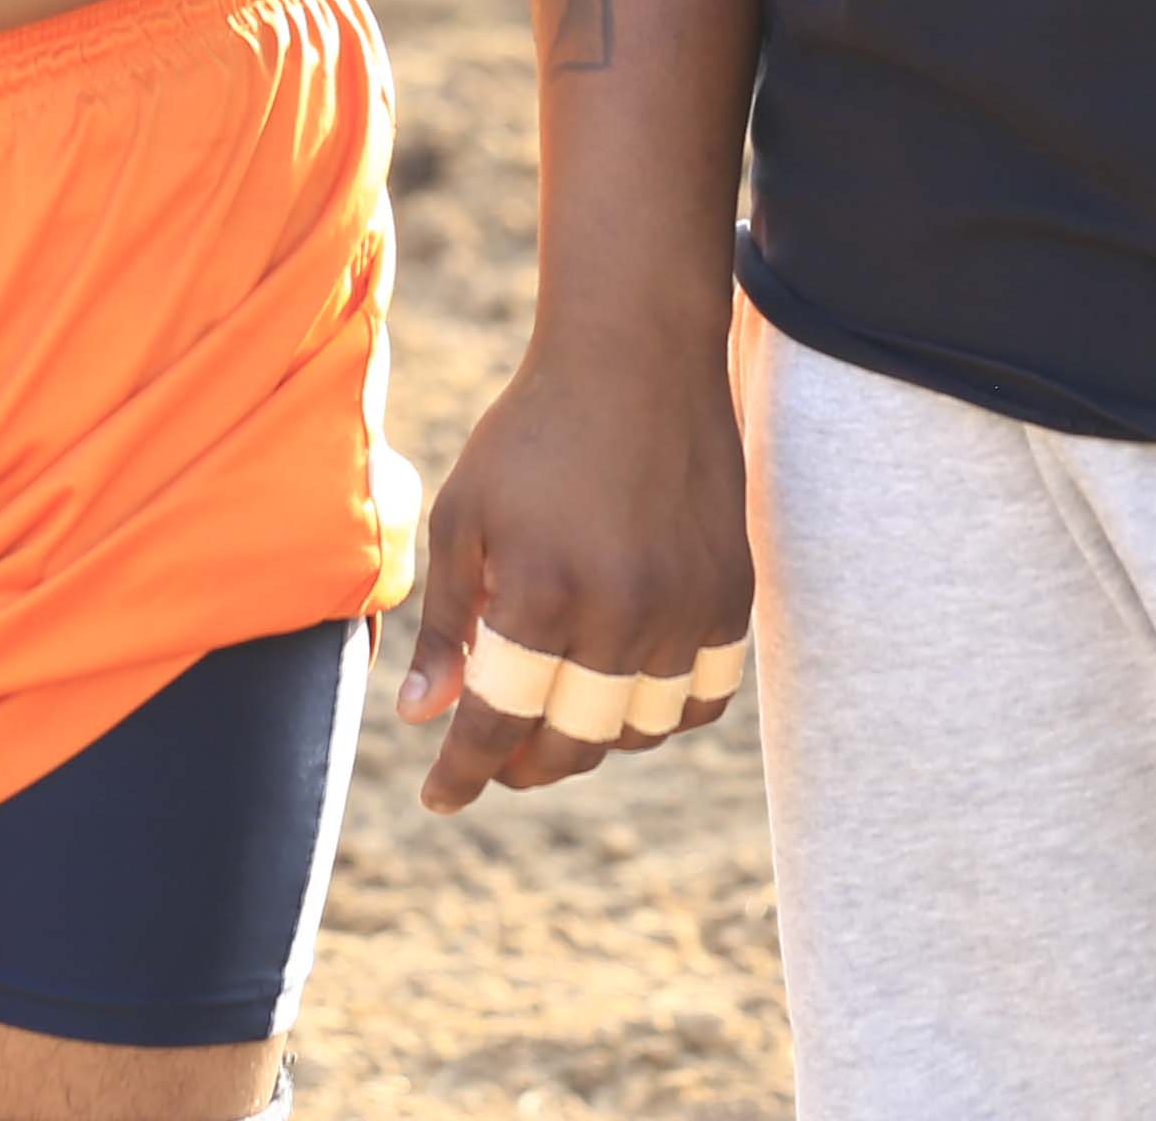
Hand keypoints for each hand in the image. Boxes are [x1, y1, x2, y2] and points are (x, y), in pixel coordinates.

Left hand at [392, 312, 750, 814]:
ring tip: (559, 713)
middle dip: (523, 764)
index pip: (498, 723)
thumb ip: (446, 626)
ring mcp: (686, 607)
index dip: (463, 771)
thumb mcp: (464, 519)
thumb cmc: (531, 433)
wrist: (636, 358)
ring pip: (638, 731)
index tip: (440, 797)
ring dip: (591, 739)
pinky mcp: (732, 595)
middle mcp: (620, 612)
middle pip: (571, 743)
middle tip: (497, 754)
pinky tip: (626, 691)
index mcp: (540, 592)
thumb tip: (423, 721)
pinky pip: (703, 698)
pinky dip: (662, 713)